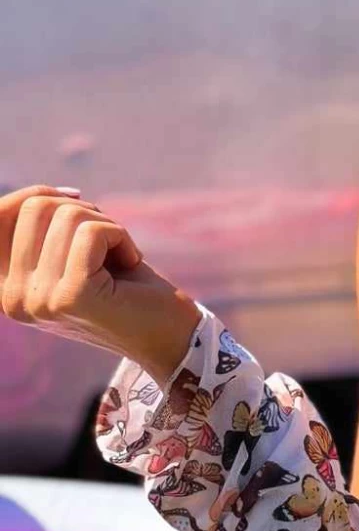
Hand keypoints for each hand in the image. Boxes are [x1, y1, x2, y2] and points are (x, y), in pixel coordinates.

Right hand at [0, 183, 201, 380]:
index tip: (76, 203)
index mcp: (4, 288)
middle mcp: (11, 299)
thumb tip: (44, 192)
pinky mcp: (72, 297)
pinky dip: (121, 237)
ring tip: (119, 258)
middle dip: (82, 211)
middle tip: (108, 243)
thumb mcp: (72, 255)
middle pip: (34, 207)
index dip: (39, 195)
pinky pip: (92, 232)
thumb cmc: (125, 289)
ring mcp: (38, 300)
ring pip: (66, 215)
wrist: (170, 338)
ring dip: (105, 225)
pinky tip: (131, 264)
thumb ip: (45, 230)